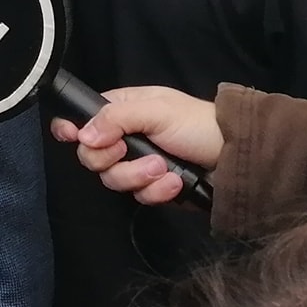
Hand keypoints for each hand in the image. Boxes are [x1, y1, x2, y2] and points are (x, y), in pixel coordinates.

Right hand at [49, 85, 224, 206]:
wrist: (234, 157)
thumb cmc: (197, 123)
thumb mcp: (157, 111)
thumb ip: (116, 118)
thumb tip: (82, 134)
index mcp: (121, 110)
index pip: (82, 118)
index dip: (71, 129)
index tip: (71, 137)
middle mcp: (123, 137)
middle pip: (91, 156)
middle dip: (111, 158)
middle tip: (128, 151)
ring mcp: (137, 165)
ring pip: (113, 180)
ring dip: (138, 176)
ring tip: (163, 168)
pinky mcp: (152, 189)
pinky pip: (139, 196)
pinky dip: (158, 191)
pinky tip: (174, 183)